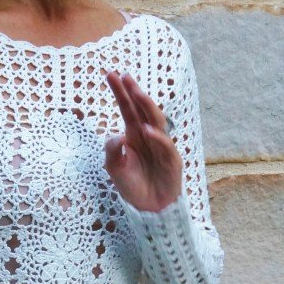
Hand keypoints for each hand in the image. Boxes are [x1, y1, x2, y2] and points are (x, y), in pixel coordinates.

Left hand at [104, 70, 182, 211]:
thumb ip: (112, 152)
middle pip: (143, 110)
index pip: (127, 109)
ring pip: (156, 121)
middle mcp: (148, 136)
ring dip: (147, 106)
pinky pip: (165, 146)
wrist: (149, 208)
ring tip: (136, 93)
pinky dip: (156, 137)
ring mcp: (161, 147)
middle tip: (125, 76)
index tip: (111, 74)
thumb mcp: (114, 169)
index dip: (121, 92)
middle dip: (135, 92)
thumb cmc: (132, 185)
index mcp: (134, 134)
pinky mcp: (172, 161)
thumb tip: (116, 136)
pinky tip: (146, 129)